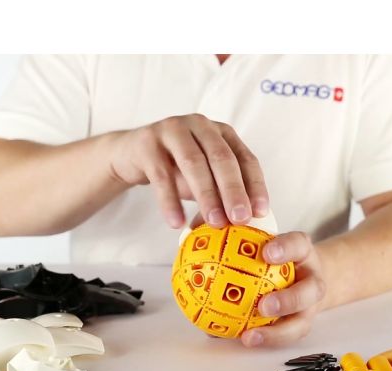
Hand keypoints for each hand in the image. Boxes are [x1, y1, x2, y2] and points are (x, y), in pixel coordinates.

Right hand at [107, 114, 268, 228]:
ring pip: (194, 163)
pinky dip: (170, 201)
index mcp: (222, 133)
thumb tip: (245, 223)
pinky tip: (176, 222)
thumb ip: (222, 193)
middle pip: (222, 158)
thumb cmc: (175, 168)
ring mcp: (173, 130)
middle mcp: (200, 125)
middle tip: (240, 219)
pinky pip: (161, 174)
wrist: (130, 154)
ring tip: (214, 223)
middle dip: (233, 191)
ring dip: (206, 196)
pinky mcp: (147, 142)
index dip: (255, 186)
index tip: (260, 212)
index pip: (245, 158)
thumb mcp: (203, 178)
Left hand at [240, 232, 325, 346]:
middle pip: (311, 291)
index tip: (266, 253)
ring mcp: (309, 306)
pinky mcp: (301, 325)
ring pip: (301, 323)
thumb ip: (236, 239)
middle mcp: (311, 279)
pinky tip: (241, 340)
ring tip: (250, 336)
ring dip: (277, 332)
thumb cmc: (275, 255)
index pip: (298, 245)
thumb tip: (195, 234)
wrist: (302, 274)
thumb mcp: (263, 240)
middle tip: (264, 305)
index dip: (286, 248)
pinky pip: (284, 337)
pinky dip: (264, 340)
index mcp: (301, 252)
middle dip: (289, 300)